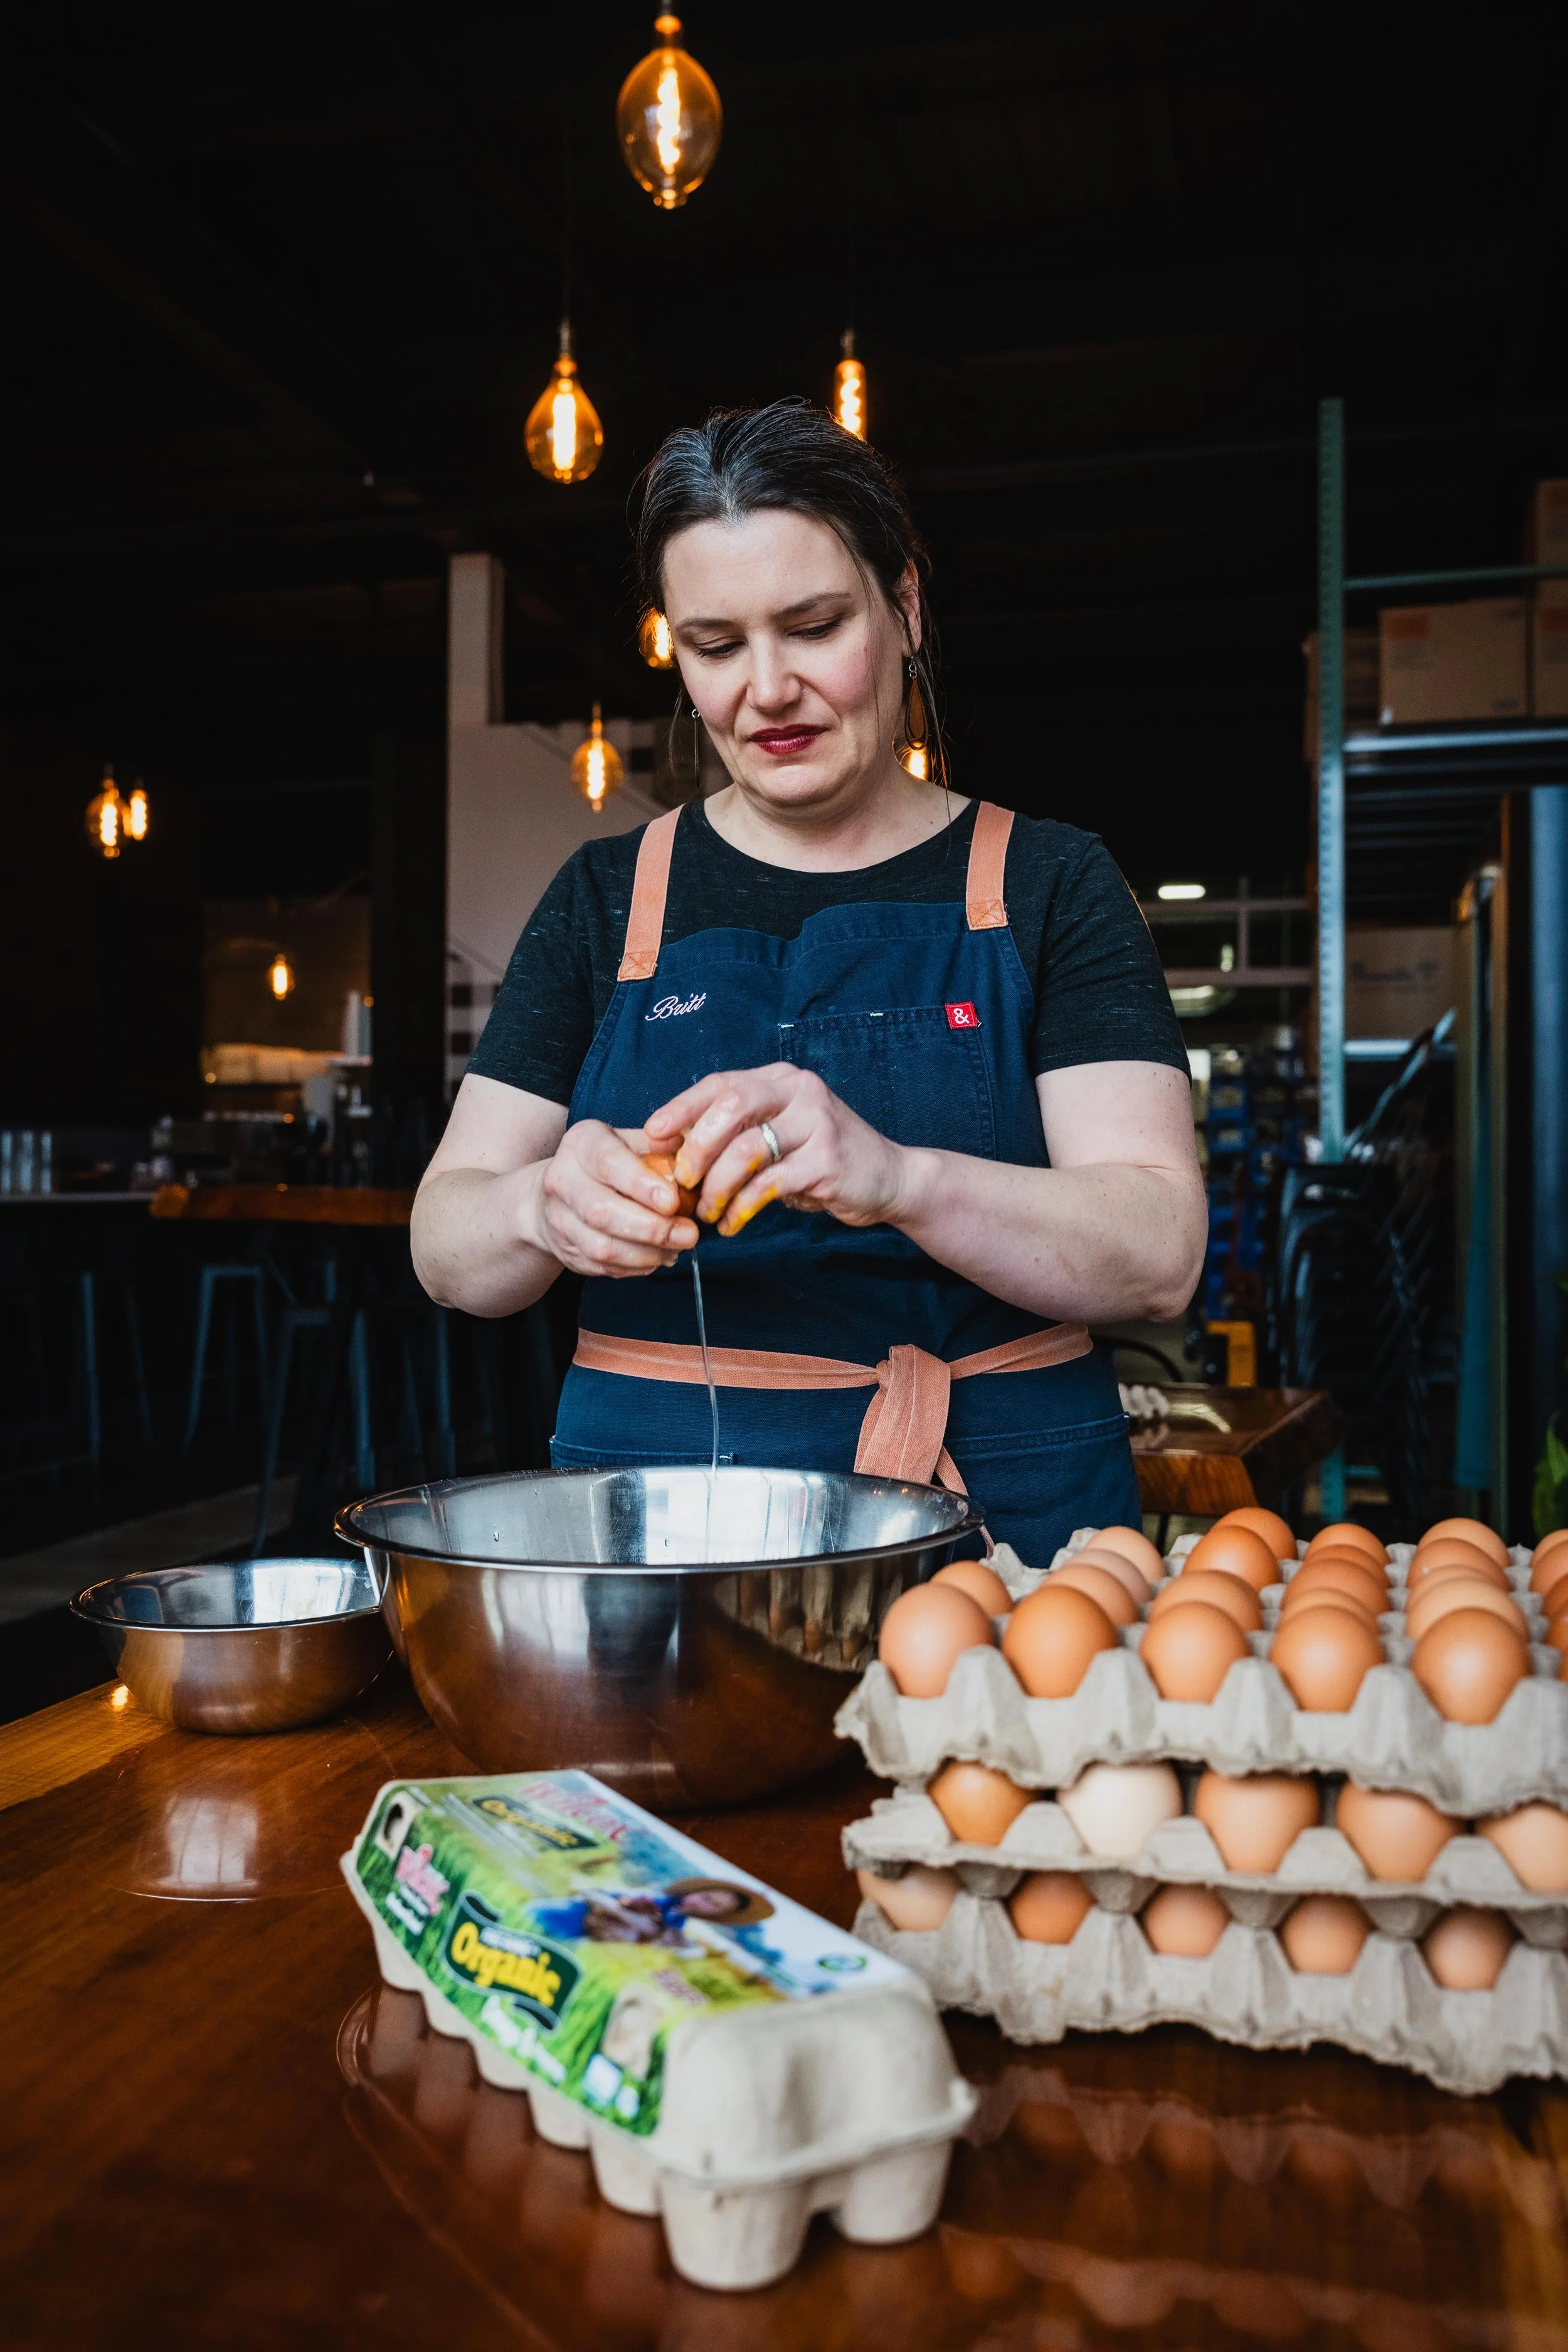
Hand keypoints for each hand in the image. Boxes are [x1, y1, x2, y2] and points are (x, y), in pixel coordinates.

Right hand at [534, 1121, 699, 1275]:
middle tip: (688, 1234)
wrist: (559, 1192)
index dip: (641, 1185)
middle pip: (601, 1211)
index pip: (609, 1163)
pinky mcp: (565, 1250)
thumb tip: (693, 1157)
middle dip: (651, 1228)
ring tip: (677, 1248)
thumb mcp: (630, 1141)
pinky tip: (657, 1257)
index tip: (673, 1201)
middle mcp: (562, 1180)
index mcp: (581, 1144)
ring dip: (647, 1254)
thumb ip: (660, 1145)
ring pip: (602, 1247)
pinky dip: (636, 1267)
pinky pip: (603, 1267)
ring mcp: (559, 1220)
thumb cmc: (607, 1163)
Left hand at [645, 1065, 910, 1236]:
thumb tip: (676, 1149)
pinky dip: (742, 1207)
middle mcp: (800, 1092)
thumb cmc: (823, 1159)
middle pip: (730, 1107)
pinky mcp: (827, 1160)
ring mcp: (817, 1123)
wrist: (890, 1178)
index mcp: (781, 1080)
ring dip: (717, 1186)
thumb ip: (739, 1133)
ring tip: (708, 1212)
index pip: (720, 1084)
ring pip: (747, 1149)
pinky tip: (732, 1224)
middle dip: (697, 1146)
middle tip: (682, 1181)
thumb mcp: (781, 1135)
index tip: (652, 1134)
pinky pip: (769, 1184)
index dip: (681, 1108)